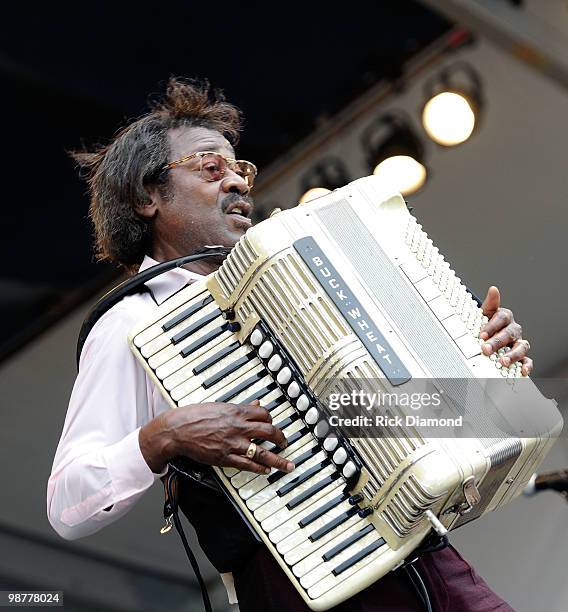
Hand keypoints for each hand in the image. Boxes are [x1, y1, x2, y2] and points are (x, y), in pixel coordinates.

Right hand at [140, 400, 294, 474]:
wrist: (177, 430)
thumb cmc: (194, 416)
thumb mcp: (219, 406)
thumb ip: (240, 408)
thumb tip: (255, 404)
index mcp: (236, 411)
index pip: (264, 414)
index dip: (271, 421)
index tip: (273, 426)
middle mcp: (238, 427)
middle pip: (269, 432)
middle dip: (281, 439)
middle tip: (285, 444)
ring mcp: (233, 443)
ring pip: (262, 452)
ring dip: (278, 460)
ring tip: (287, 465)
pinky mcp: (225, 457)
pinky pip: (247, 464)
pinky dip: (259, 468)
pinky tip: (266, 470)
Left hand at [479, 286, 532, 375]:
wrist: (486, 334)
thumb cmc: (485, 323)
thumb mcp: (484, 312)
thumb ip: (490, 303)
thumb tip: (494, 289)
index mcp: (505, 317)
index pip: (501, 319)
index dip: (491, 326)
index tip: (481, 334)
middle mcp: (514, 329)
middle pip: (509, 334)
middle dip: (497, 342)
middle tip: (485, 349)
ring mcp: (518, 342)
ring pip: (521, 347)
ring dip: (513, 354)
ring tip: (503, 361)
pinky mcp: (521, 355)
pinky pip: (527, 360)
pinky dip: (527, 365)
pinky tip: (522, 371)